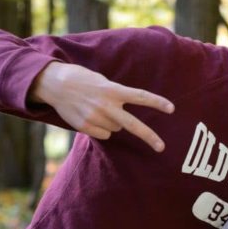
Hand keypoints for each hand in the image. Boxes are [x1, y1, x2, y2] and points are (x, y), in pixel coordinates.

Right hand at [30, 62, 173, 150]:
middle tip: (161, 148)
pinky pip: (104, 134)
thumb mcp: (102, 82)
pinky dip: (100, 128)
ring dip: (112, 122)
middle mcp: (106, 105)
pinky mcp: (85, 126)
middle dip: (149, 137)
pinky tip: (90, 117)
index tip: (172, 108)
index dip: (157, 102)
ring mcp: (95, 117)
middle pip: (132, 124)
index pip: (140, 96)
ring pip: (116, 129)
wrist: (55, 83)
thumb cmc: (82, 80)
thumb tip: (123, 122)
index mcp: (113, 90)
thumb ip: (115, 96)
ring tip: (97, 109)